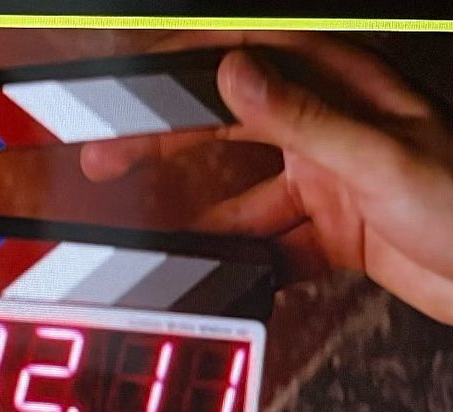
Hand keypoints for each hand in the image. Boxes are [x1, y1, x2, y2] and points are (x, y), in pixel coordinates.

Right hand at [81, 32, 452, 324]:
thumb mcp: (380, 158)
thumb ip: (301, 119)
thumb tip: (233, 76)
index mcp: (344, 90)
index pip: (247, 59)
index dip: (184, 63)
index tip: (128, 80)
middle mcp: (329, 131)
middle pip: (228, 129)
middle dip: (165, 145)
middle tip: (108, 159)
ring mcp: (328, 183)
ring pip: (243, 199)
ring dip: (208, 226)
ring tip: (166, 243)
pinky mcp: (332, 231)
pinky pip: (271, 246)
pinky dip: (248, 264)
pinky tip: (229, 276)